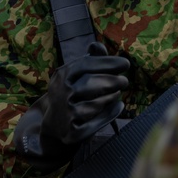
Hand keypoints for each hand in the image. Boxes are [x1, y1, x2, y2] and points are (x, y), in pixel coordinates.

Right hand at [15, 42, 129, 169]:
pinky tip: (119, 106)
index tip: (126, 64)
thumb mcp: (75, 75)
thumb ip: (89, 59)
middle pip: (90, 84)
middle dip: (112, 81)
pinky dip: (110, 114)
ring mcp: (66, 114)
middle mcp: (61, 94)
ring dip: (110, 97)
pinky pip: (96, 122)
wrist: (52, 124)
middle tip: (124, 81)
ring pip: (95, 104)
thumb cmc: (70, 92)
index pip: (86, 64)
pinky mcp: (72, 132)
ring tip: (117, 93)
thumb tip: (98, 45)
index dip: (108, 63)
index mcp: (62, 75)